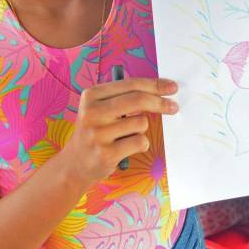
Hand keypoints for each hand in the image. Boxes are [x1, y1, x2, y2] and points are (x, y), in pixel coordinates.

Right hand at [61, 78, 178, 186]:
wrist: (75, 164)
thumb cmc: (96, 131)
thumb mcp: (100, 107)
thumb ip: (124, 96)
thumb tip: (160, 89)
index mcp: (91, 95)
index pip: (131, 84)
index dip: (155, 84)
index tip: (172, 87)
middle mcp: (92, 112)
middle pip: (138, 100)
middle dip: (160, 102)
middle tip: (173, 107)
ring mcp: (98, 134)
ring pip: (141, 123)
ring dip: (141, 129)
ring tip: (126, 135)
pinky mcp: (106, 154)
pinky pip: (140, 142)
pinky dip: (140, 144)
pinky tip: (126, 148)